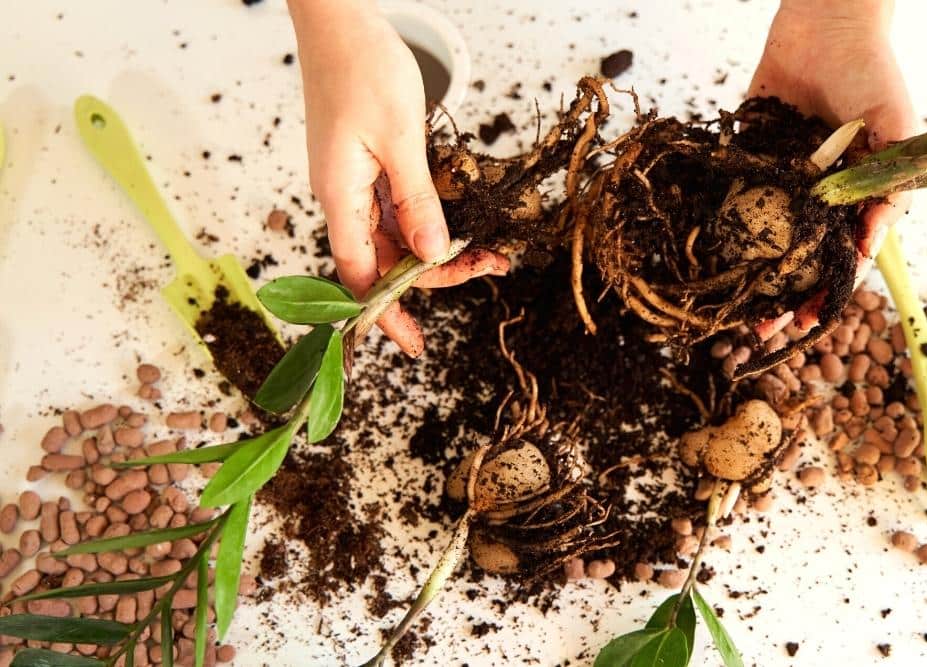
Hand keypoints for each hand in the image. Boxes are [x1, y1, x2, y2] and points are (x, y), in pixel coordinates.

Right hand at [289, 0, 507, 356]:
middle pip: (385, 261)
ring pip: (396, 238)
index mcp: (340, 195)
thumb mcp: (401, 137)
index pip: (359, 276)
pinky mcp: (368, 167)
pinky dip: (430, 223)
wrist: (339, 21)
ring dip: (438, 250)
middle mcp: (343, 197)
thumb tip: (432, 255)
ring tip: (488, 251)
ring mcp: (355, 183)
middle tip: (490, 265)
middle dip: (436, 274)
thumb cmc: (361, 66)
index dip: (386, 313)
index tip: (416, 344)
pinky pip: (398, 211)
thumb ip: (417, 200)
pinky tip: (460, 225)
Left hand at [748, 0, 913, 338]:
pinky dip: (720, 223)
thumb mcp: (896, 133)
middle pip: (798, 257)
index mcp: (856, 194)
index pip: (841, 258)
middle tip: (760, 330)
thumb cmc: (873, 71)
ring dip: (750, 273)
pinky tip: (705, 256)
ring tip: (732, 308)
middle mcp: (818, 191)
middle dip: (782, 296)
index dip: (826, 294)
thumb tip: (868, 249)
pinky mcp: (751, 150)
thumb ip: (887, 187)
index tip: (806, 324)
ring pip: (763, 235)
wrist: (828, 19)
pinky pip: (733, 190)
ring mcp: (783, 174)